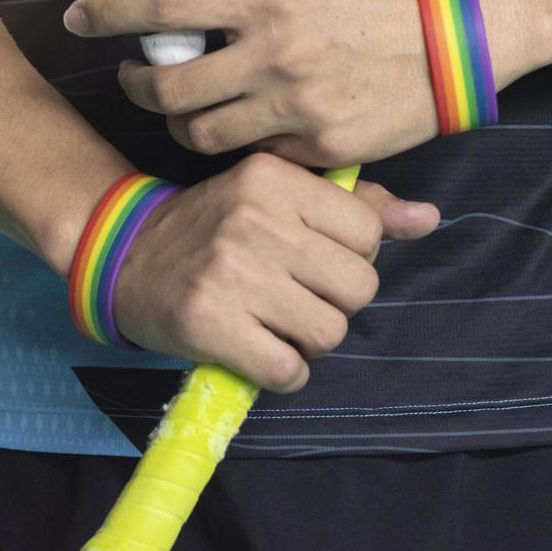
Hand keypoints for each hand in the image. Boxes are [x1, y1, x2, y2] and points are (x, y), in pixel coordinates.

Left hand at [64, 0, 443, 165]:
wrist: (459, 33)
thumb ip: (242, 2)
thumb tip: (186, 21)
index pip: (164, 5)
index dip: (109, 12)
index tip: (77, 17)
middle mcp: (274, 52)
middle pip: (169, 90)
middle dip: (139, 90)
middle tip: (138, 82)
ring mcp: (297, 104)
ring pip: (203, 135)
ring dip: (184, 125)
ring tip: (190, 112)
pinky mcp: (323, 146)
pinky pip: (257, 157)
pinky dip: (245, 146)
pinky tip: (254, 128)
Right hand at [112, 153, 438, 391]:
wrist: (123, 255)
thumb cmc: (212, 227)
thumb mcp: (275, 196)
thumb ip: (354, 206)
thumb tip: (428, 219)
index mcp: (272, 178)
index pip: (367, 234)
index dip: (346, 257)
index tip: (307, 259)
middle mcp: (253, 220)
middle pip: (358, 288)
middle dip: (333, 302)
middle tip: (290, 296)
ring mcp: (230, 274)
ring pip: (329, 332)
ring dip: (307, 341)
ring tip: (272, 323)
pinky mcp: (209, 324)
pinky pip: (289, 370)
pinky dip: (280, 372)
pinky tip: (255, 350)